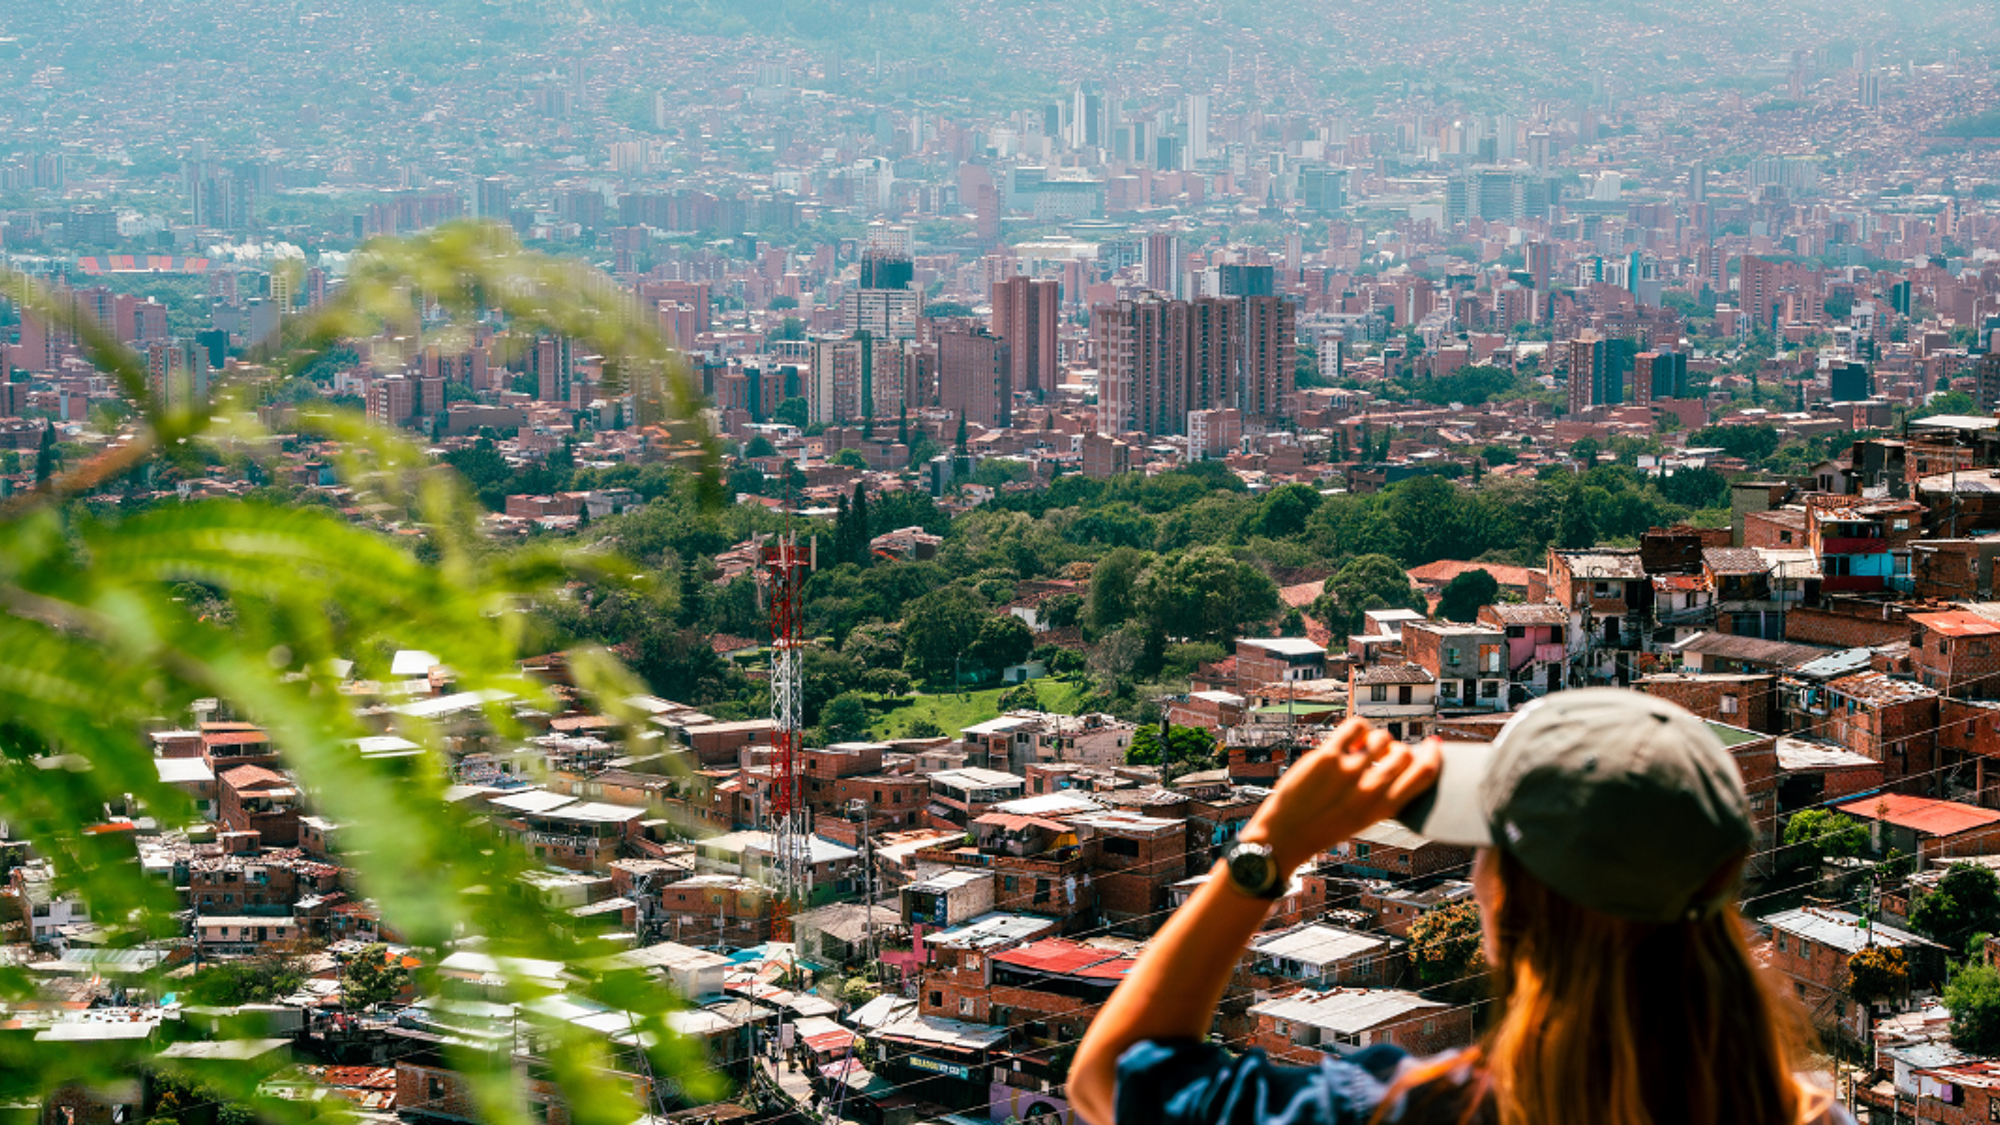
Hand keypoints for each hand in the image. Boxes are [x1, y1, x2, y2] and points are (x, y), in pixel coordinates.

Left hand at [1236, 718, 1441, 872]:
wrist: (1285, 836)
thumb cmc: (1326, 824)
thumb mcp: (1365, 817)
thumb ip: (1385, 792)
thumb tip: (1405, 757)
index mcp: (1384, 808)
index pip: (1425, 774)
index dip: (1433, 755)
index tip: (1433, 745)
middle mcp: (1370, 790)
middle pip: (1404, 752)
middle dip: (1398, 749)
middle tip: (1386, 752)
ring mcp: (1349, 772)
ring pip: (1381, 737)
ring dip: (1376, 740)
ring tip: (1363, 750)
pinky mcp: (1327, 758)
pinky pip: (1356, 726)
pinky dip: (1357, 729)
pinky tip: (1349, 740)